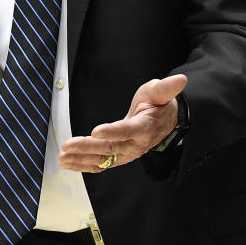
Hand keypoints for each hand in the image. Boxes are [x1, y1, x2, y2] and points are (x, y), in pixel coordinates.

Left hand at [58, 74, 187, 172]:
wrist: (164, 123)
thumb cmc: (159, 106)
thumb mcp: (161, 92)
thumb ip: (167, 88)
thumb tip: (181, 79)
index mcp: (145, 127)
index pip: (127, 130)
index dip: (112, 132)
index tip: (96, 131)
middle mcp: (135, 144)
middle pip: (110, 148)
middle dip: (87, 147)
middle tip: (68, 145)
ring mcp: (126, 153)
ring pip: (102, 159)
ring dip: (81, 159)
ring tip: (63, 157)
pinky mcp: (118, 158)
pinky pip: (100, 164)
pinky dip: (83, 165)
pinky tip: (68, 163)